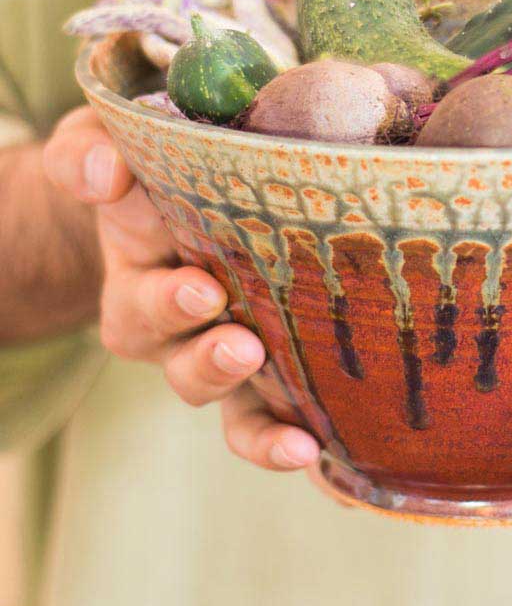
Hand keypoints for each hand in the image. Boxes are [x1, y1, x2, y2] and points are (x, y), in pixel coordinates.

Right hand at [43, 107, 320, 471]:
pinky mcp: (267, 369)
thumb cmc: (149, 167)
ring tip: (296, 436)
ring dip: (258, 421)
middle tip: (243, 346)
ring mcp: (221, 348)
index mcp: (139, 273)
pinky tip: (326, 461)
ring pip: (227, 401)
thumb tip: (106, 175)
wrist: (178, 192)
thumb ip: (91, 156)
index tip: (202, 291)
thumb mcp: (104, 145)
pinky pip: (270, 419)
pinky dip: (288, 445)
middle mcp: (175, 325)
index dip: (166, 303)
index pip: (140, 300)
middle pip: (183, 362)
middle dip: (210, 360)